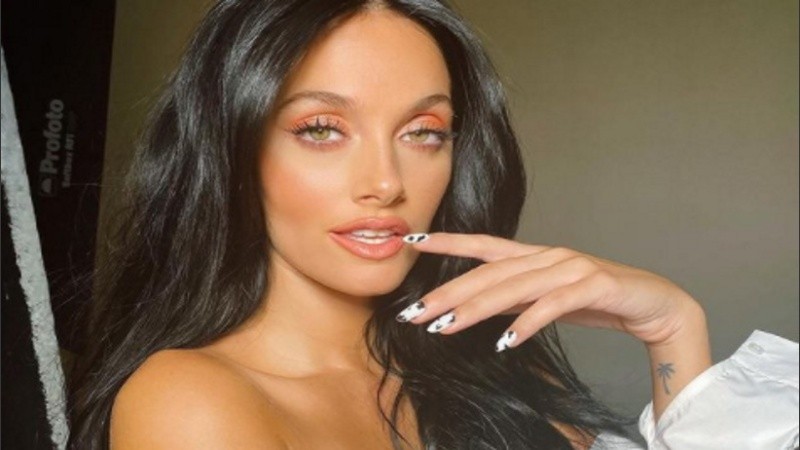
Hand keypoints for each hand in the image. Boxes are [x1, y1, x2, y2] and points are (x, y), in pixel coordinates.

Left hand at [396, 232, 703, 351]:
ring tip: (447, 327)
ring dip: (477, 309)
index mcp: (535, 255)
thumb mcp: (546, 298)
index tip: (412, 242)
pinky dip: (526, 323)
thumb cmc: (598, 299)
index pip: (482, 245)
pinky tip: (505, 341)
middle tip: (416, 312)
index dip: (447, 242)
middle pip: (489, 272)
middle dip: (450, 292)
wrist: (654, 303)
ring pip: (514, 286)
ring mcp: (571, 267)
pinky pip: (552, 305)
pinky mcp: (593, 285)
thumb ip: (514, 297)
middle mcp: (548, 255)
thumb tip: (474, 305)